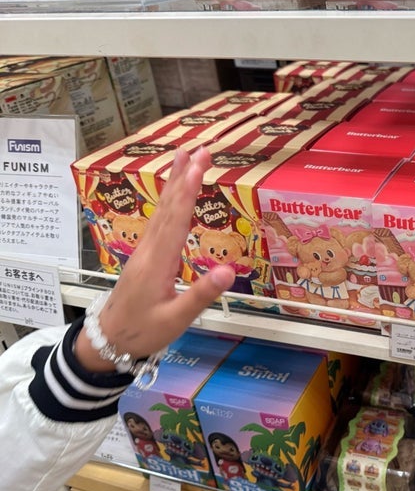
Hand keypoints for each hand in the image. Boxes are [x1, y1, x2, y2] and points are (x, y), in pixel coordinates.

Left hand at [74, 148, 235, 371]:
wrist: (108, 341)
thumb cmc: (144, 332)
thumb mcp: (176, 319)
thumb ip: (201, 294)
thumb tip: (229, 270)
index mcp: (158, 262)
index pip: (177, 220)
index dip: (189, 191)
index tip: (199, 165)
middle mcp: (150, 249)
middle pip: (168, 206)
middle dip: (184, 176)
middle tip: (200, 149)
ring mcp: (145, 251)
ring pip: (161, 209)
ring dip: (174, 181)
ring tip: (184, 156)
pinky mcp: (145, 255)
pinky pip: (158, 219)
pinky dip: (168, 199)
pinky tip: (172, 192)